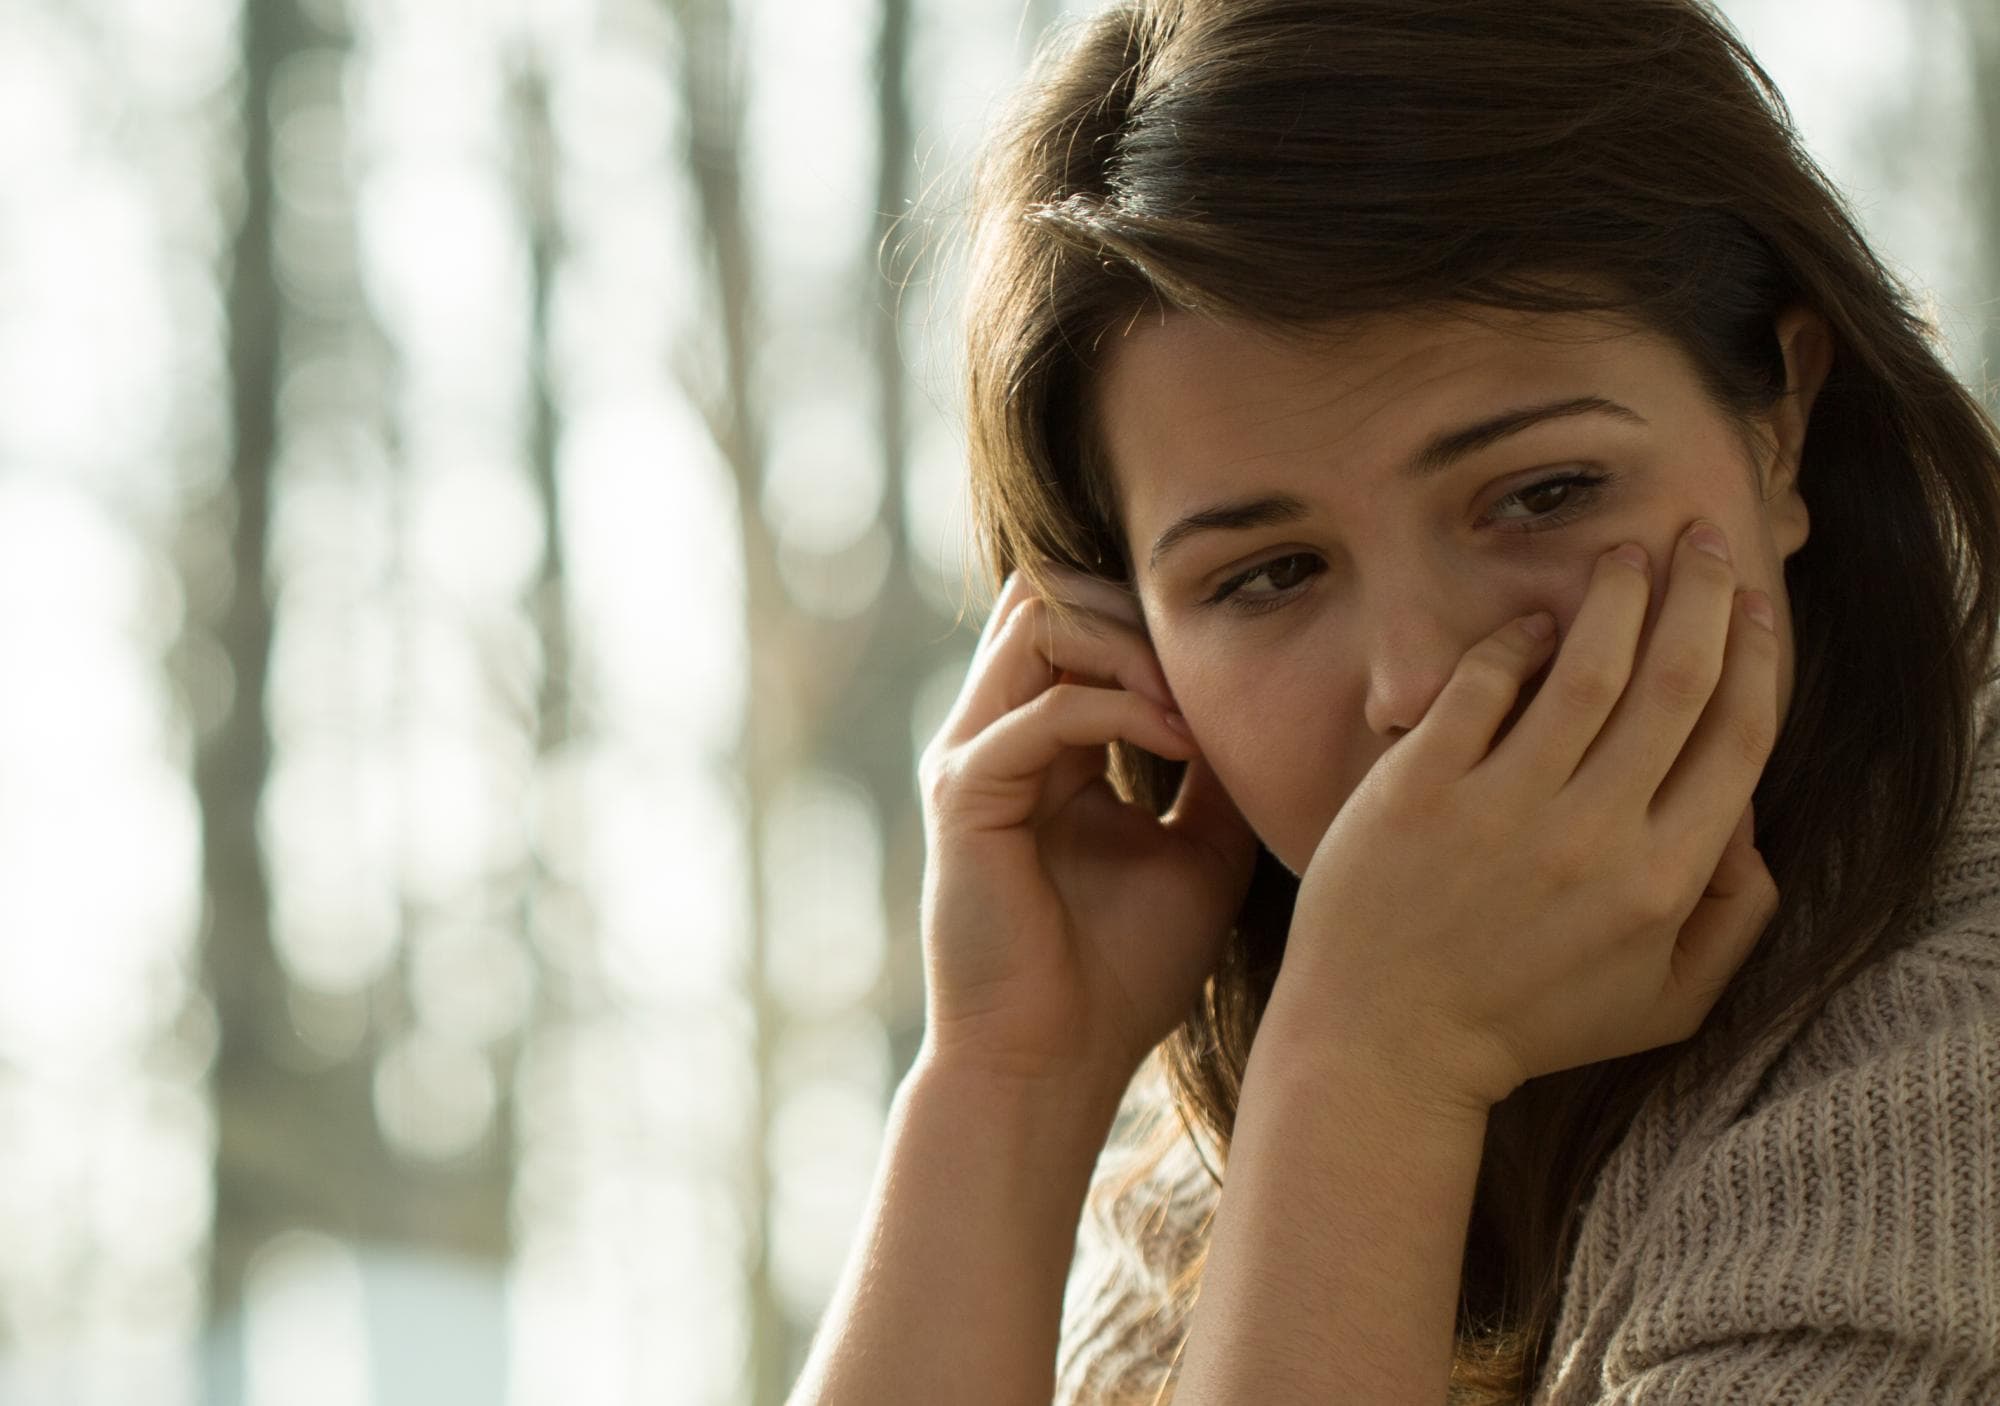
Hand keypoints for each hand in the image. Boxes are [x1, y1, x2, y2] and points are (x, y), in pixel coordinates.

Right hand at [915, 561, 1261, 1088]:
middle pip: (1052, 592)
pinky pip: (1046, 710)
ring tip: (1196, 703)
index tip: (1238, 659)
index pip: (1079, 619)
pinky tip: (1184, 744)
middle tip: (1215, 666)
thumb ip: (1218, 773)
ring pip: (1039, 620)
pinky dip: (1122, 710)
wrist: (1054, 1066)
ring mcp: (973, 757)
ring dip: (1131, 645)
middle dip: (1139, 612)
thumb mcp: (1201, 852)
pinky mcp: (965, 793)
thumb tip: (1276, 704)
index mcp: (1044, 744)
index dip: (1152, 619)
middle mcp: (998, 735)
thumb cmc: (1122, 975)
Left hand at [1270, 520, 1782, 1116]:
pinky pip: (1482, 687)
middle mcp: (1593, 837)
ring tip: (1629, 555)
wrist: (1385, 1042)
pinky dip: (1517, 641)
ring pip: (1587, 670)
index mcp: (1663, 882)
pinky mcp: (1420, 790)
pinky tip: (1538, 618)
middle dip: (1698, 598)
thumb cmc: (1526, 1023)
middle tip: (1699, 540)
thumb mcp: (1665, 1003)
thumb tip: (1752, 819)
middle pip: (1673, 684)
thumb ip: (1734, 919)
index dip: (1754, 659)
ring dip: (1617, 597)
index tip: (1751, 606)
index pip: (1735, 739)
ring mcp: (1502, 809)